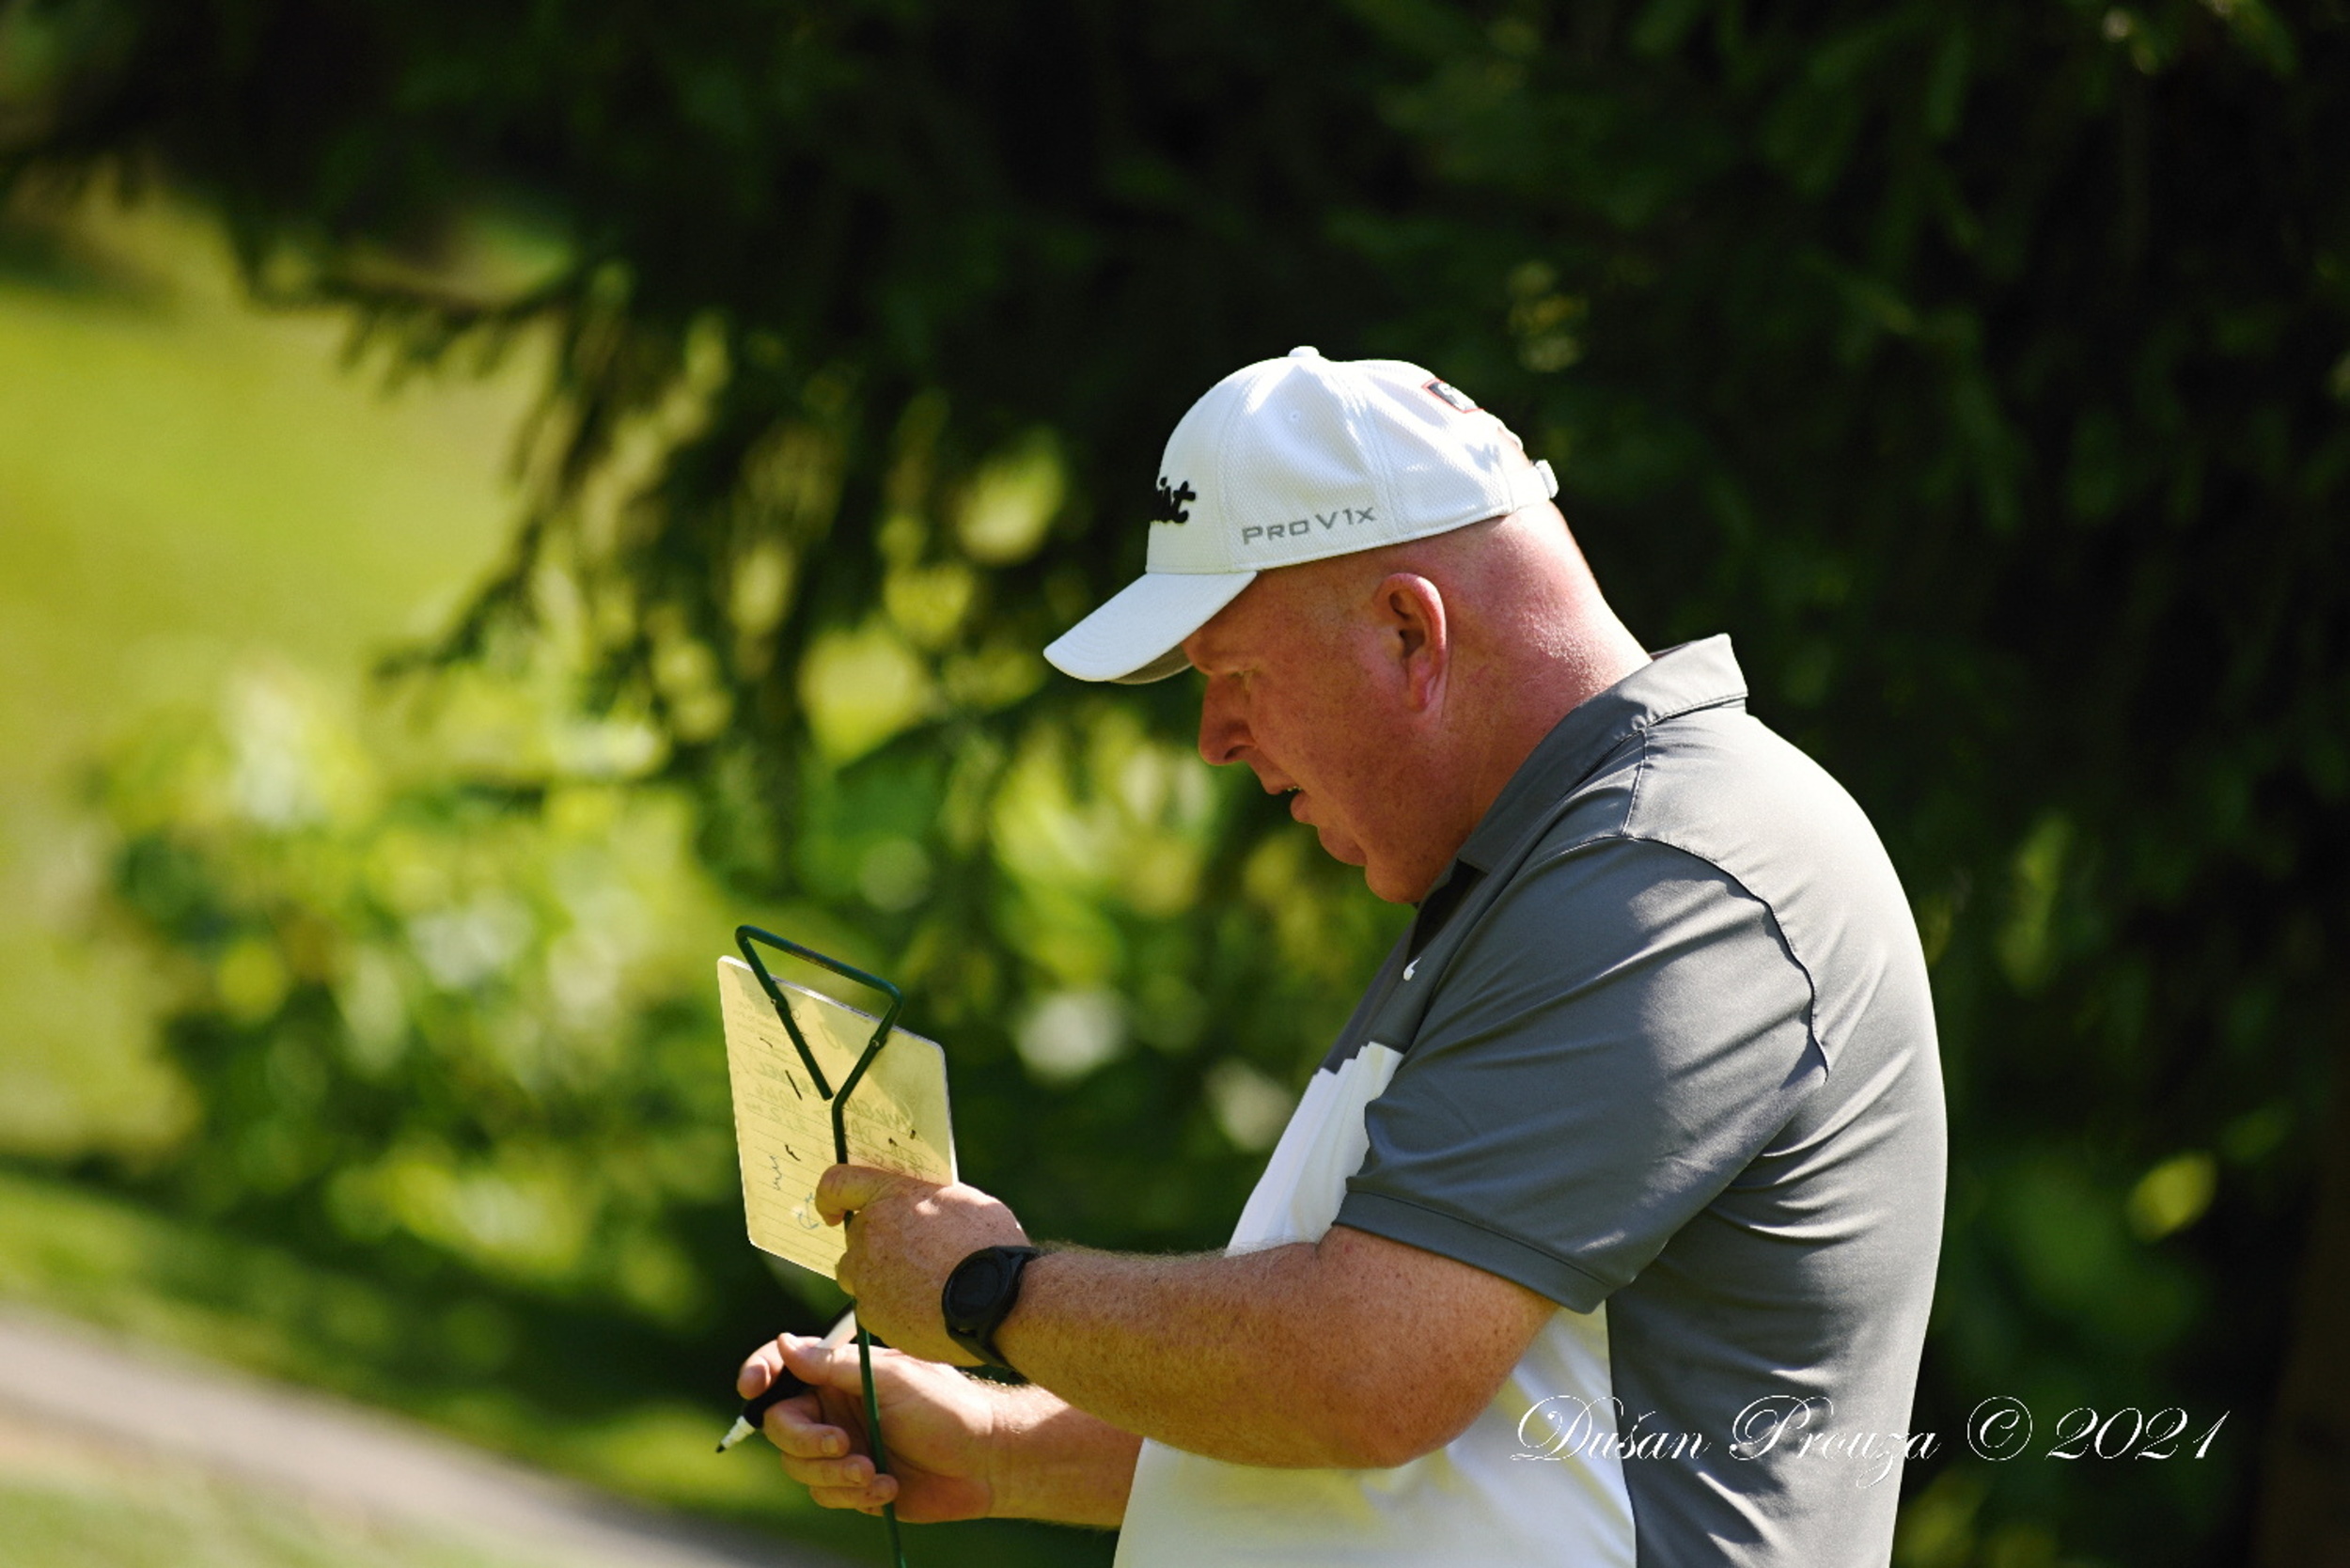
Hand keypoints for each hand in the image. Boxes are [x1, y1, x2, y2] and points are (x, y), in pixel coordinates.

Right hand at [738, 1331, 1003, 1521]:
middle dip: (807, 1440)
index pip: (784, 1367)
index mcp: (841, 1373)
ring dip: (833, 1474)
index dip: (760, 1371)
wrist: (987, 1461)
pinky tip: (888, 1487)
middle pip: (781, 1425)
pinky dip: (852, 1493)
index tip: (751, 1387)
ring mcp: (842, 1446)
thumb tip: (786, 1343)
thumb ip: (836, 1367)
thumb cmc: (949, 1407)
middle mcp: (834, 1407)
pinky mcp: (853, 1483)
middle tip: (844, 1445)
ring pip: (799, 1466)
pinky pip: (826, 1493)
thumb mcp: (894, 1378)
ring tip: (875, 1472)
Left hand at [817, 1165, 1029, 1361]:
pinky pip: (873, 1309)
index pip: (837, 1184)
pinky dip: (893, 1310)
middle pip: (854, 1238)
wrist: (1000, 1300)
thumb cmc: (990, 1246)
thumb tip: (914, 1205)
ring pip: (859, 1277)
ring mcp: (867, 1277)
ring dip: (879, 1278)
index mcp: (890, 1196)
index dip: (830, 1196)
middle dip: (876, 1245)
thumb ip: (923, 1200)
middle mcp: (869, 1234)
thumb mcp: (960, 1200)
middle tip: (914, 1255)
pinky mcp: (873, 1315)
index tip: (834, 1210)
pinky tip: (926, 1309)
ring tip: (922, 1285)